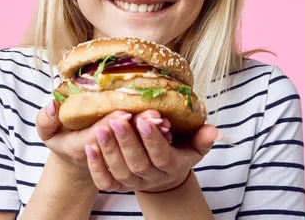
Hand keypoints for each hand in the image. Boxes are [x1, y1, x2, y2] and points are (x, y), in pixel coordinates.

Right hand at [35, 101, 170, 182]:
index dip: (109, 124)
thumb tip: (52, 102)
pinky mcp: (131, 165)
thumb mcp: (48, 131)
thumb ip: (46, 119)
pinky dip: (157, 145)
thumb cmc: (63, 139)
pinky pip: (147, 160)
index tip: (124, 111)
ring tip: (162, 120)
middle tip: (152, 114)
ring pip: (136, 156)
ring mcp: (117, 167)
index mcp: (79, 148)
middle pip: (120, 148)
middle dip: (136, 129)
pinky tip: (168, 130)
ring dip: (150, 138)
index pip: (95, 138)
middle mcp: (104, 160)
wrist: (78, 159)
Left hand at [84, 110, 219, 191]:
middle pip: (138, 164)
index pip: (162, 156)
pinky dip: (96, 166)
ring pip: (120, 172)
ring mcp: (133, 183)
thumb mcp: (192, 145)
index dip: (153, 140)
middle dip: (127, 142)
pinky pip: (104, 182)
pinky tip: (90, 147)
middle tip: (118, 120)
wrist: (162, 173)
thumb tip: (213, 131)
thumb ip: (202, 138)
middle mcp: (152, 177)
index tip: (145, 118)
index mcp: (172, 166)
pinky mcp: (116, 186)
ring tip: (101, 128)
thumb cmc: (176, 150)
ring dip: (109, 151)